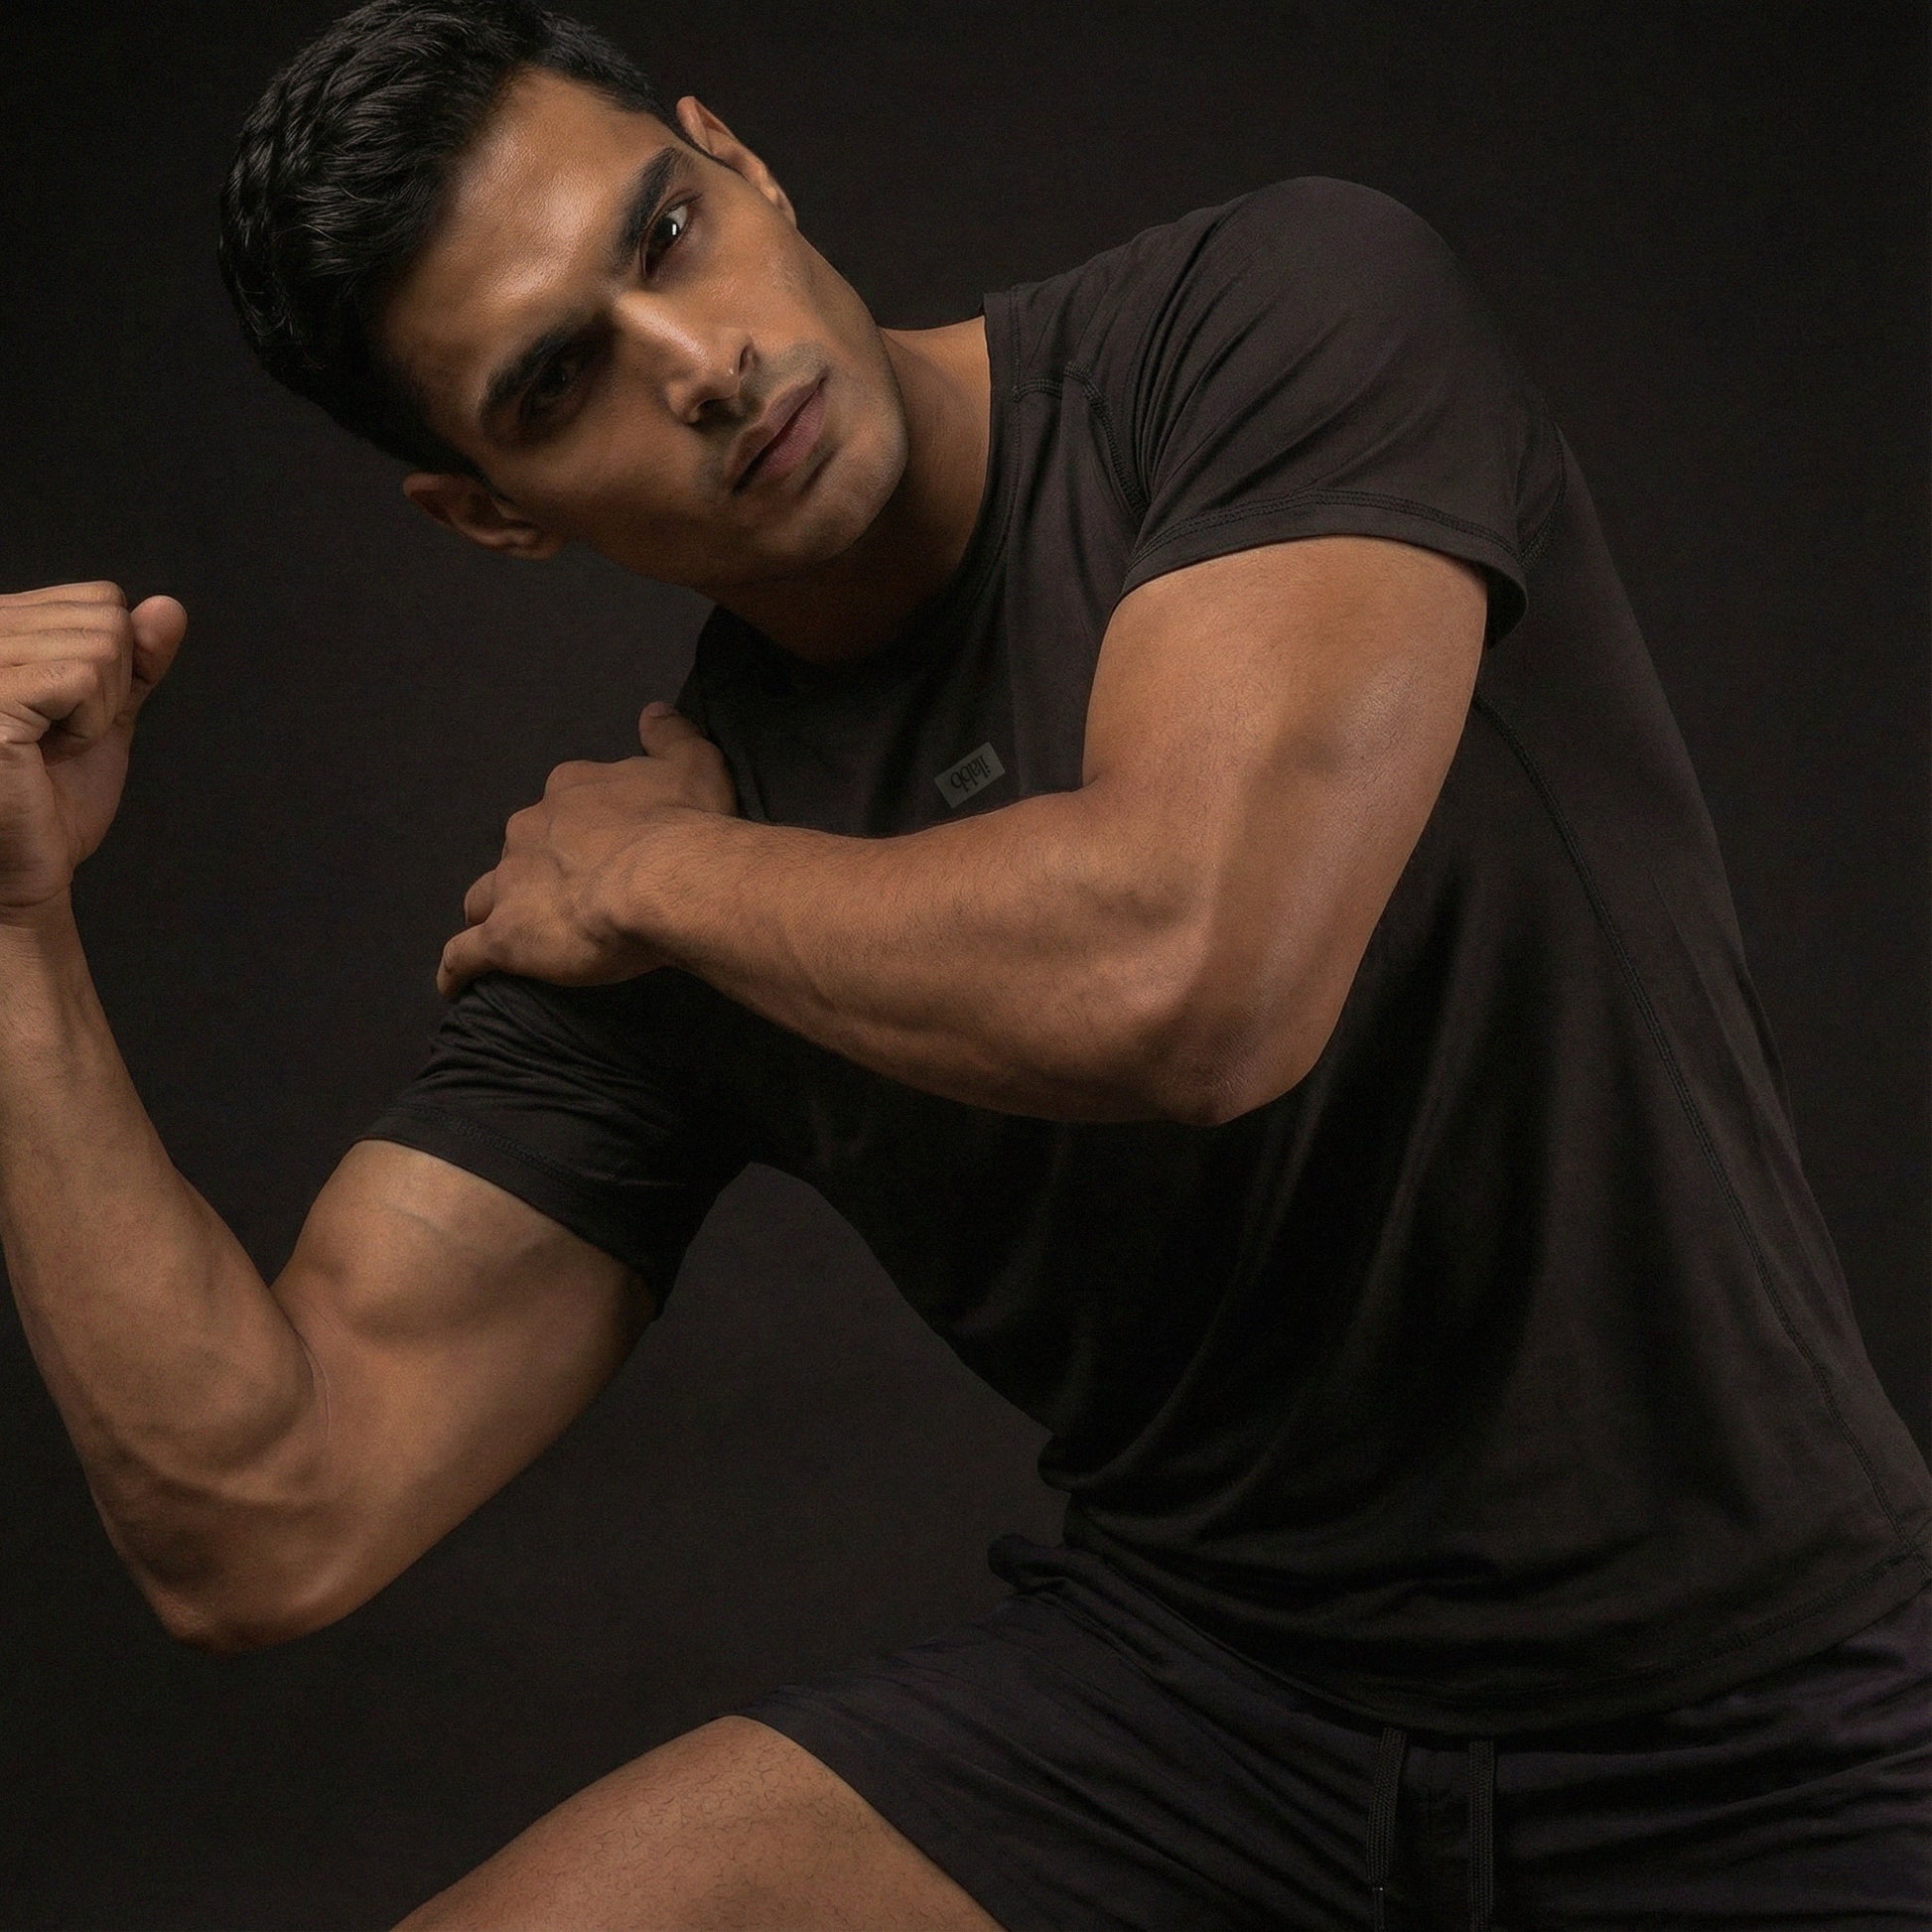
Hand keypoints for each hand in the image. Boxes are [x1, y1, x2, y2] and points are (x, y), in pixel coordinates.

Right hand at [0, 582, 186, 919]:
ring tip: (46, 746)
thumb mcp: (106, 715)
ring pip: (101, 644)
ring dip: (95, 709)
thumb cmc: (51, 799)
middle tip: (57, 737)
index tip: (67, 714)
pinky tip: (45, 752)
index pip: (100, 599)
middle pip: (105, 616)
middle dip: (107, 687)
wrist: (26, 868)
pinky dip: (86, 723)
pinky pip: (85, 677)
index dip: (113, 665)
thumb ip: (137, 661)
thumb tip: (168, 607)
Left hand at [437, 702, 737, 999]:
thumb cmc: (684, 823)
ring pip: (484, 896)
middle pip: (520, 849)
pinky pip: (465, 955)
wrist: (666, 879)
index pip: (564, 801)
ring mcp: (510, 883)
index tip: (602, 845)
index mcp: (571, 789)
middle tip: (572, 893)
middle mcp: (530, 828)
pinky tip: (454, 985)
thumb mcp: (694, 765)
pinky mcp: (503, 937)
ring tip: (511, 933)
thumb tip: (652, 712)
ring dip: (494, 910)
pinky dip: (457, 969)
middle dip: (535, 867)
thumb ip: (670, 736)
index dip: (580, 825)